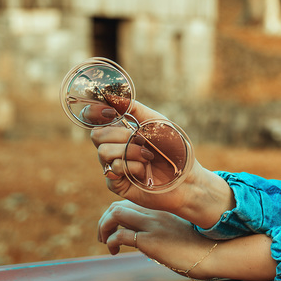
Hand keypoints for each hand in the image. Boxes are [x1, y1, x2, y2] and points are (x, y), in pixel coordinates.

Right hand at [89, 99, 231, 224]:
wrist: (187, 176)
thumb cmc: (175, 148)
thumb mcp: (155, 122)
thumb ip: (133, 108)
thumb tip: (110, 96)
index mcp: (121, 129)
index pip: (93, 118)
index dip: (93, 112)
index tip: (108, 112)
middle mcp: (114, 147)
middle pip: (96, 135)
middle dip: (120, 135)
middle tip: (142, 140)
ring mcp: (114, 165)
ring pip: (103, 152)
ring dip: (129, 151)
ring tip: (148, 156)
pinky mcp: (117, 184)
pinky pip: (113, 169)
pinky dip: (131, 166)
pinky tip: (144, 171)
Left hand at [97, 201, 221, 278]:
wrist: (213, 253)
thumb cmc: (199, 247)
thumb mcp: (179, 233)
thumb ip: (164, 231)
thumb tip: (152, 243)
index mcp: (160, 210)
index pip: (130, 202)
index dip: (117, 213)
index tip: (115, 227)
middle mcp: (154, 213)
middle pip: (117, 205)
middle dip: (105, 220)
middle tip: (103, 236)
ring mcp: (151, 225)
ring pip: (115, 214)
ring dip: (104, 228)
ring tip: (105, 242)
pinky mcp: (150, 240)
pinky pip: (120, 235)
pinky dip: (111, 242)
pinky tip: (115, 252)